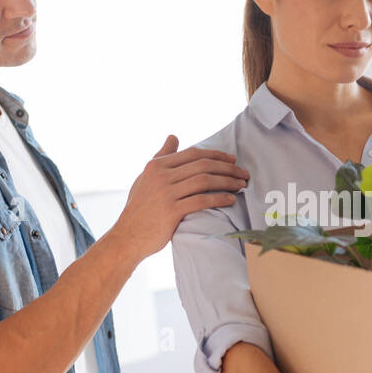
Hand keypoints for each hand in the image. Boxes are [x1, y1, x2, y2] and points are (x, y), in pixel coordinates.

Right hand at [108, 135, 248, 260]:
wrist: (127, 236)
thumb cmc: (139, 208)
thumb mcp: (146, 177)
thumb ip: (161, 156)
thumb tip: (173, 136)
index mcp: (156, 165)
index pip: (193, 154)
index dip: (216, 155)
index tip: (232, 160)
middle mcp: (161, 176)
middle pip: (202, 165)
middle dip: (227, 168)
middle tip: (243, 174)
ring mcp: (166, 194)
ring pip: (204, 181)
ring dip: (227, 182)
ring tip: (241, 185)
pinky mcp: (171, 212)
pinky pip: (201, 201)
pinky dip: (219, 199)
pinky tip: (231, 200)